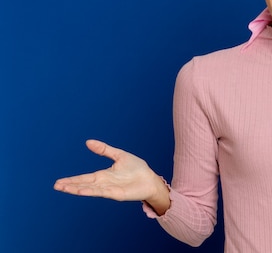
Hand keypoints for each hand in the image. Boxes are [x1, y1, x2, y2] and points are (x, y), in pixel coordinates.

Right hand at [54, 140, 169, 212]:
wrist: (150, 179)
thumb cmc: (137, 169)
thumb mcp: (119, 155)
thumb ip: (104, 150)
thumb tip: (88, 142)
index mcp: (103, 176)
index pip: (84, 178)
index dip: (72, 180)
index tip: (58, 182)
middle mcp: (104, 184)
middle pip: (84, 185)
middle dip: (70, 186)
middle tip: (56, 186)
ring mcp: (109, 190)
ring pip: (90, 190)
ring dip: (78, 189)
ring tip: (65, 188)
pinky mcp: (117, 194)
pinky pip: (103, 192)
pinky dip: (92, 191)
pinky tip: (83, 191)